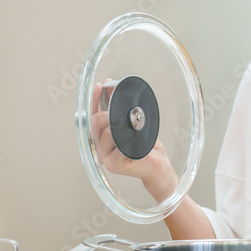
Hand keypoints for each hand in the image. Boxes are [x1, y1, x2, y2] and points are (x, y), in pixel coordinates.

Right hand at [91, 81, 179, 201]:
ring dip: (122, 126)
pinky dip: (126, 139)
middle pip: (97, 121)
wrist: (157, 165)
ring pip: (108, 132)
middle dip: (110, 112)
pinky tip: (132, 138)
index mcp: (101, 138)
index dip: (96, 99)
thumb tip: (117, 91)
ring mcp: (105, 157)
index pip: (93, 115)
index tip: (101, 85)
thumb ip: (123, 111)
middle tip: (124, 112)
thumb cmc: (146, 146)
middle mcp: (99, 147)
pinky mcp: (113, 164)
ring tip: (134, 128)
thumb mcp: (134, 123)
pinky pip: (117, 145)